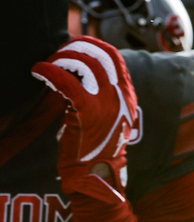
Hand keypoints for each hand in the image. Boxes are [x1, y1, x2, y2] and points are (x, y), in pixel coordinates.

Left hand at [31, 37, 137, 192]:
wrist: (97, 176)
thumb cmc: (95, 150)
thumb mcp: (106, 119)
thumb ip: (99, 97)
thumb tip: (76, 76)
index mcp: (127, 95)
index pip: (115, 57)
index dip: (93, 45)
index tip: (74, 45)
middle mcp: (120, 96)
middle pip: (102, 55)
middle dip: (77, 46)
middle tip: (58, 50)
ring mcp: (107, 103)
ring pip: (86, 64)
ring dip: (62, 57)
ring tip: (47, 63)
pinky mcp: (88, 112)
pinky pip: (68, 82)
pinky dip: (50, 71)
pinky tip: (38, 70)